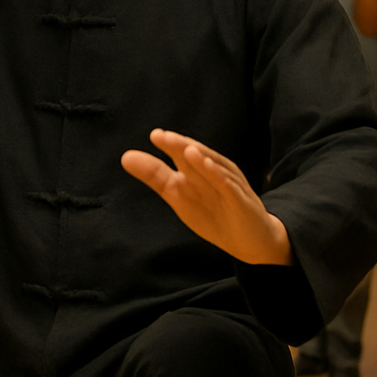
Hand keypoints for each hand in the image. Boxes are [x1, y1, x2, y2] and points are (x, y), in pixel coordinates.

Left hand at [120, 129, 291, 265]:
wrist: (250, 240)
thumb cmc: (214, 214)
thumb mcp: (178, 195)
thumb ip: (155, 176)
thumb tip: (126, 156)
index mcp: (198, 170)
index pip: (182, 154)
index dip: (170, 145)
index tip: (154, 136)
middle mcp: (214, 172)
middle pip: (197, 155)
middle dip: (180, 145)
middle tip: (161, 136)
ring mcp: (229, 185)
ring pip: (215, 168)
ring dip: (201, 158)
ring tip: (185, 148)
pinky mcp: (240, 201)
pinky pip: (229, 186)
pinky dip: (219, 177)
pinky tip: (210, 169)